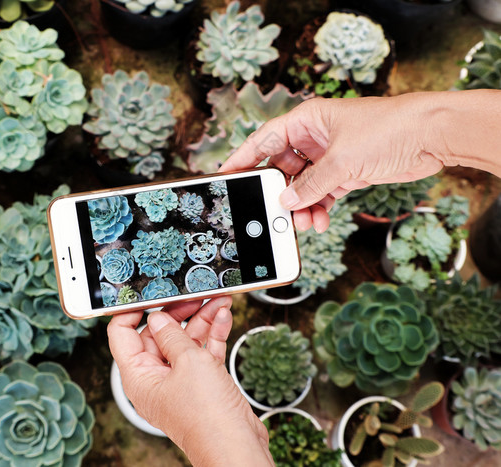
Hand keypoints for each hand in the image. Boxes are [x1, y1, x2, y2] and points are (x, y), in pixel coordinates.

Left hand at [108, 298, 273, 466]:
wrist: (236, 445)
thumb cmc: (207, 416)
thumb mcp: (187, 362)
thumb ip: (171, 335)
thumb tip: (157, 319)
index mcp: (138, 376)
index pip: (122, 335)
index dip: (132, 311)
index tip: (147, 295)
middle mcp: (155, 379)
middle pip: (158, 334)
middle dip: (178, 312)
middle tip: (193, 296)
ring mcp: (179, 382)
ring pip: (184, 341)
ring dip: (201, 320)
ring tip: (217, 301)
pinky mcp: (200, 384)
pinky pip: (201, 353)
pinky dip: (212, 336)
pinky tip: (222, 318)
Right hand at [219, 92, 483, 231]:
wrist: (432, 136)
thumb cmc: (388, 128)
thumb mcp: (342, 160)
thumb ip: (312, 184)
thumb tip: (287, 202)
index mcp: (306, 120)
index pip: (264, 140)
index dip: (243, 158)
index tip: (225, 175)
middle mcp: (314, 137)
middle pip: (282, 168)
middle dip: (278, 193)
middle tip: (271, 213)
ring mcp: (330, 156)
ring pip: (303, 186)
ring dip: (301, 206)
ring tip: (301, 224)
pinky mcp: (346, 172)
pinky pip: (323, 194)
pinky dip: (319, 208)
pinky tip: (319, 222)